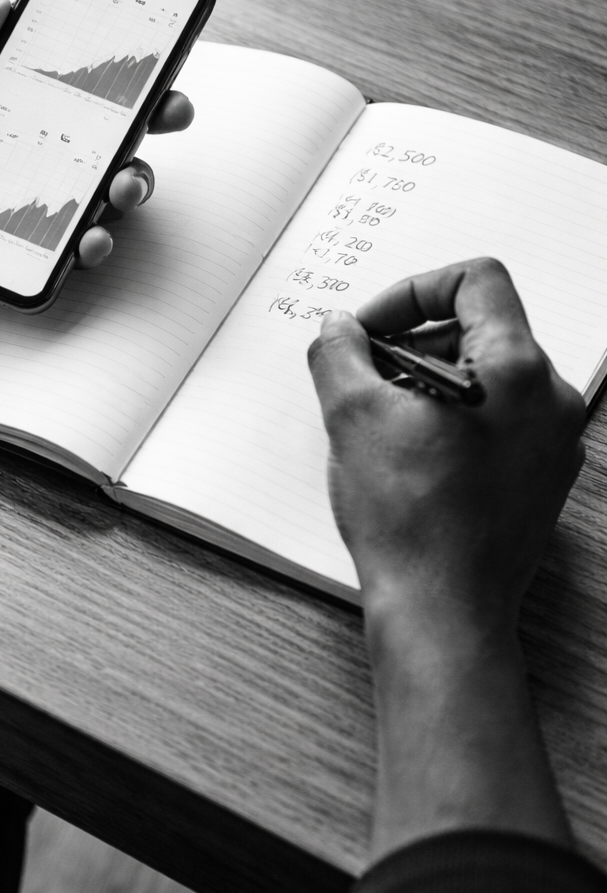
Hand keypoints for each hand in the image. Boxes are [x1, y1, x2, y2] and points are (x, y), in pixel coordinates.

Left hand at [0, 0, 193, 340]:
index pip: (54, 90)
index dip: (104, 76)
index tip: (145, 60)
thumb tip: (0, 5)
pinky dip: (84, 248)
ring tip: (126, 185)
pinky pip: (56, 256)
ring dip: (121, 189)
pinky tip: (91, 238)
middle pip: (87, 144)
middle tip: (166, 116)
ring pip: (84, 200)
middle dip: (138, 129)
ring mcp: (2, 216)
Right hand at [308, 258, 585, 628]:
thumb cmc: (409, 521)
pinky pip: (499, 426)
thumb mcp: (352, 418)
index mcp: (516, 369)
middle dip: (415, 343)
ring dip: (431, 385)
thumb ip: (339, 353)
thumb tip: (338, 330)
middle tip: (365, 379)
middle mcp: (550, 400)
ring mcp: (553, 444)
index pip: (476, 280)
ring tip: (383, 425)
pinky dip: (454, 424)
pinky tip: (410, 460)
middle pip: (481, 330)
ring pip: (490, 380)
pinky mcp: (543, 481)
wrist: (443, 611)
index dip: (413, 290)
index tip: (373, 329)